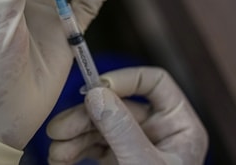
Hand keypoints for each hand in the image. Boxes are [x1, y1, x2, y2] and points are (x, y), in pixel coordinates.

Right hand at [47, 67, 207, 163]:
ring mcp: (137, 144)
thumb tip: (96, 94)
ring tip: (55, 152)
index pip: (154, 83)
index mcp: (180, 125)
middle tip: (59, 128)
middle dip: (86, 116)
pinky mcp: (119, 160)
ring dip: (74, 136)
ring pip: (101, 125)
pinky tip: (60, 160)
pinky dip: (75, 151)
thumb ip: (121, 129)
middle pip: (118, 105)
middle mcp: (159, 131)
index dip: (126, 79)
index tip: (96, 87)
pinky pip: (94, 146)